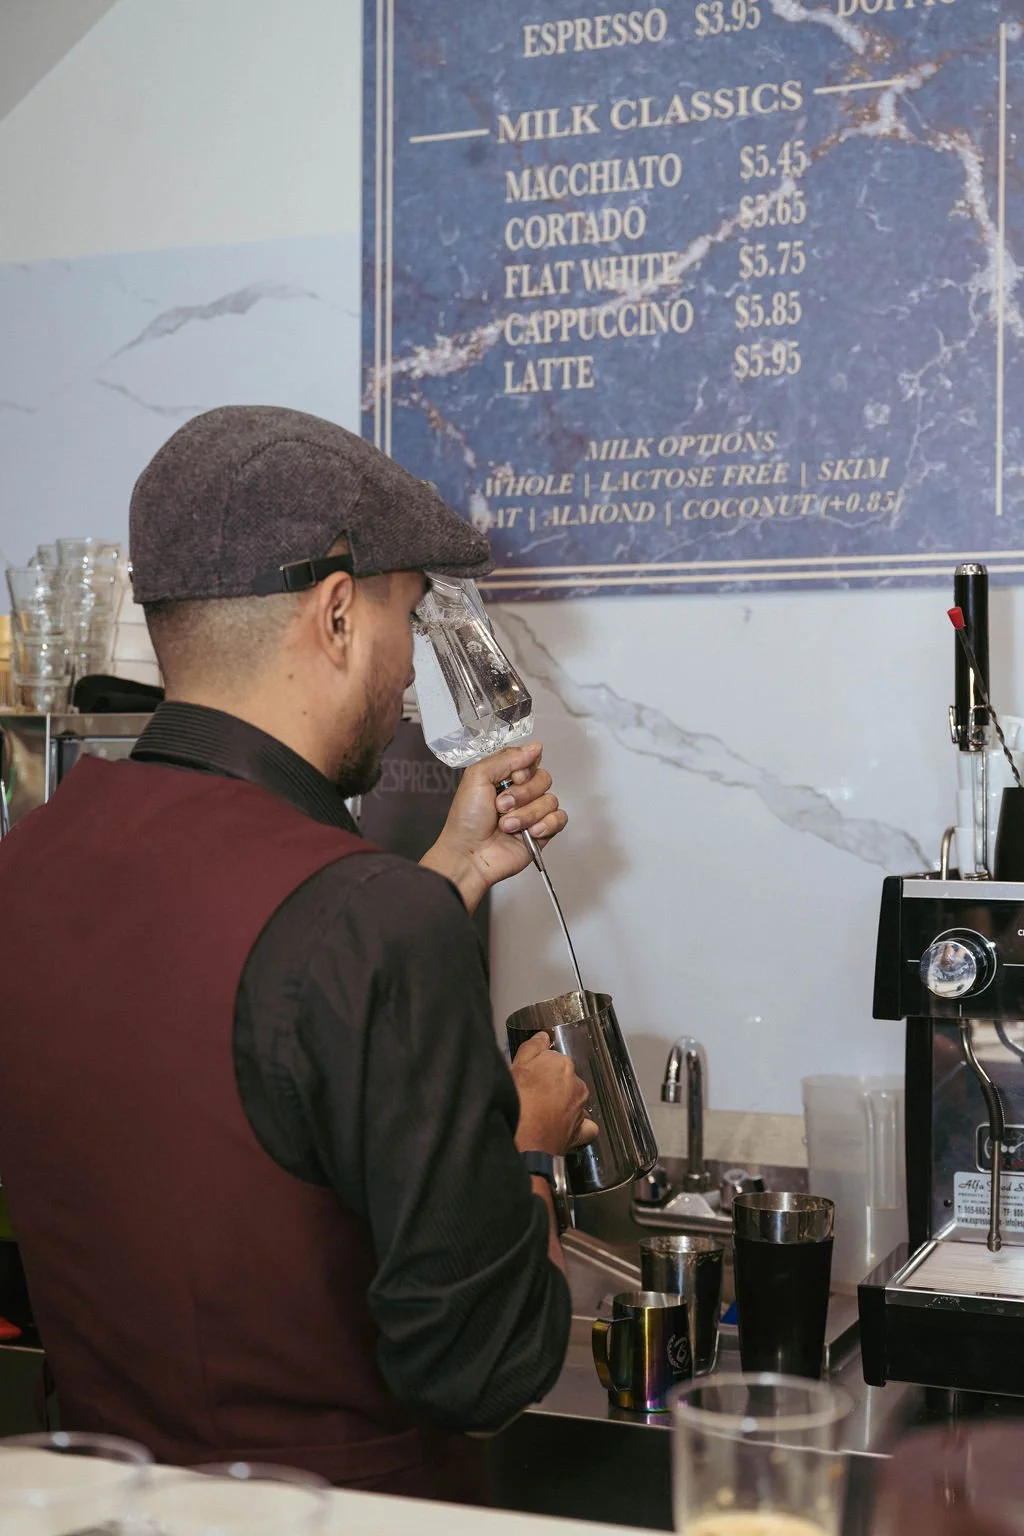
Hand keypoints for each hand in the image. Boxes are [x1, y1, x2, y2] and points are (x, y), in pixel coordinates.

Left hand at [419, 742, 566, 913]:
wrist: (469, 854)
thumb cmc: (466, 820)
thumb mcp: (477, 777)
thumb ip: (507, 758)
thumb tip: (535, 747)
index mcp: (504, 777)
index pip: (530, 760)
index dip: (524, 769)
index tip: (511, 778)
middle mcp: (520, 793)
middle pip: (544, 779)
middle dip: (523, 794)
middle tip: (502, 806)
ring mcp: (532, 813)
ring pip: (551, 800)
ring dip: (527, 814)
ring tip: (507, 825)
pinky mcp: (543, 832)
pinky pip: (560, 818)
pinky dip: (546, 825)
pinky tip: (530, 832)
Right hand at [510, 1031, 597, 1156]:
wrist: (524, 1137)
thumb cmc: (518, 1100)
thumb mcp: (517, 1065)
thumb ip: (532, 1047)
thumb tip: (543, 1037)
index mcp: (563, 1064)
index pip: (554, 1061)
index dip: (540, 1069)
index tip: (530, 1078)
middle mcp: (577, 1083)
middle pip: (566, 1080)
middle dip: (553, 1086)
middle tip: (533, 1096)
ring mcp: (581, 1108)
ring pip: (575, 1101)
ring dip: (565, 1104)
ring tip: (543, 1114)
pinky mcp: (582, 1131)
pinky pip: (587, 1127)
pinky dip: (580, 1127)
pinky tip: (567, 1128)